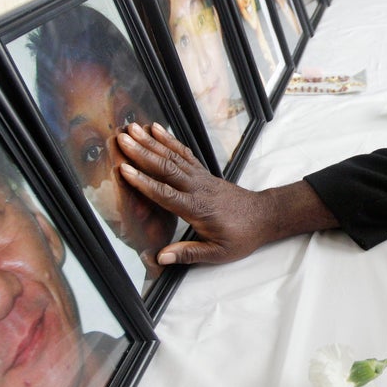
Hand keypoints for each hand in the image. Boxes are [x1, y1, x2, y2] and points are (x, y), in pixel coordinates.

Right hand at [116, 123, 273, 265]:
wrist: (264, 217)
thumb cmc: (242, 236)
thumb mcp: (218, 253)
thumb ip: (189, 254)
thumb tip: (161, 258)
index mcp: (197, 209)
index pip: (166, 193)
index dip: (144, 182)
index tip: (125, 170)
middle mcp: (197, 188)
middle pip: (166, 168)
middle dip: (142, 152)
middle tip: (122, 139)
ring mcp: (201, 178)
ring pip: (173, 157)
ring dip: (152, 142)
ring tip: (133, 128)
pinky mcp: (204, 173)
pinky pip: (184, 154)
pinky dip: (170, 141)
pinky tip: (157, 130)